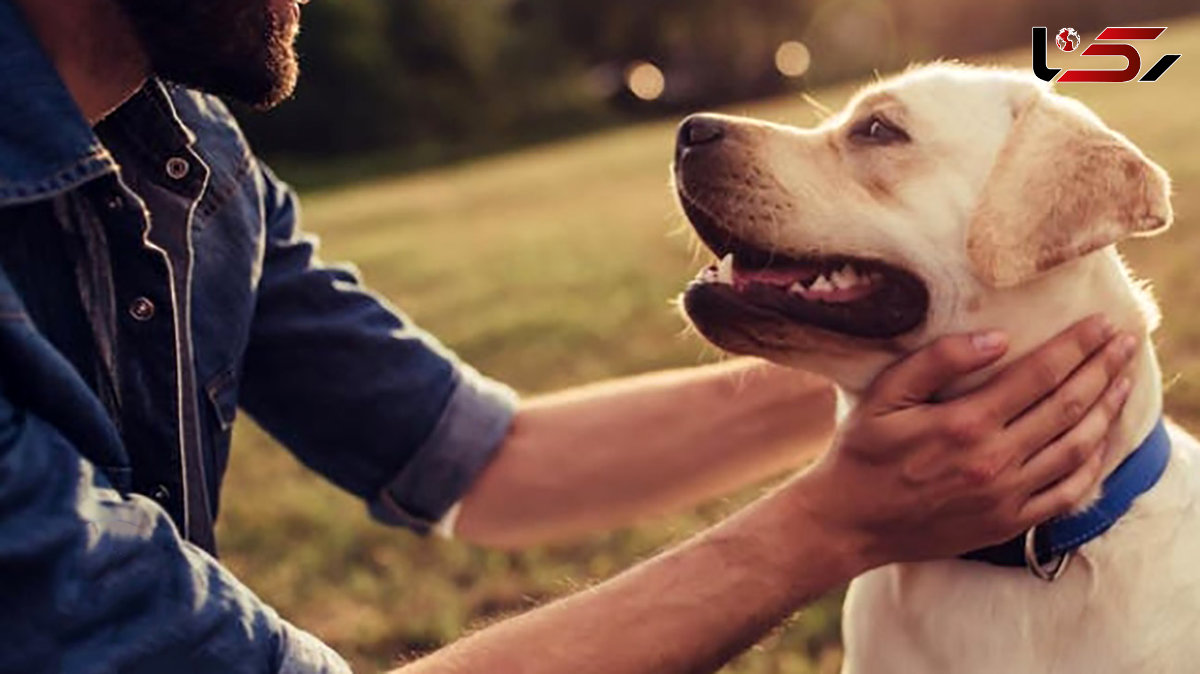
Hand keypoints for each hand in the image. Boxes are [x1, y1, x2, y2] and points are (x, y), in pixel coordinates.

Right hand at [796, 315, 1135, 568]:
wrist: (849, 523)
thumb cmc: (862, 453)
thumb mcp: (884, 395)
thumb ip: (937, 361)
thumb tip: (997, 338)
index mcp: (964, 423)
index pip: (1039, 374)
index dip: (1076, 346)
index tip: (1102, 323)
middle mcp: (993, 461)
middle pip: (1068, 406)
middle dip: (1102, 369)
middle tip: (1126, 342)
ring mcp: (1005, 496)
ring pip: (1076, 448)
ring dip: (1106, 411)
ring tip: (1123, 382)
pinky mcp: (1007, 523)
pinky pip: (1067, 493)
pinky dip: (1092, 464)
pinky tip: (1100, 440)